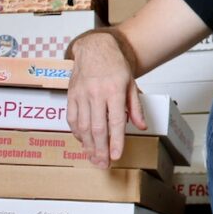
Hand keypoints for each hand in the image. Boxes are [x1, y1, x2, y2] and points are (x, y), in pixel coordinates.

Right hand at [66, 30, 146, 167]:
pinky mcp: (71, 95)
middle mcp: (96, 94)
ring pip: (83, 126)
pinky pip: (71, 118)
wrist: (95, 49)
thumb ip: (135, 107)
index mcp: (114, 91)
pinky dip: (77, 133)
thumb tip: (141, 126)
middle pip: (97, 128)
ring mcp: (81, 95)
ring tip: (93, 158)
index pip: (115, 121)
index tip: (116, 156)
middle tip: (103, 164)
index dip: (116, 141)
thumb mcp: (131, 84)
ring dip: (88, 145)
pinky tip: (83, 142)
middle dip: (100, 149)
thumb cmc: (115, 66)